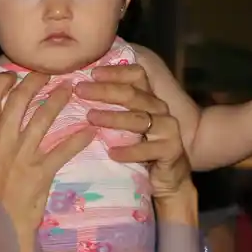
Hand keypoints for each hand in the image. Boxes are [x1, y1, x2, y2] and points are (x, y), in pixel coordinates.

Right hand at [0, 72, 92, 242]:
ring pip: (42, 118)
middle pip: (17, 100)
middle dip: (34, 81)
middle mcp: (0, 142)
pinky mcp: (40, 172)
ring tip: (69, 88)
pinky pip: (63, 150)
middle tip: (47, 74)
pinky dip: (78, 139)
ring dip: (57, 99)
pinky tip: (90, 131)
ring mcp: (21, 156)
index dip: (0, 82)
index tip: (12, 74)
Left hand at [79, 64, 193, 201]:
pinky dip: (129, 151)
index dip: (115, 72)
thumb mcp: (126, 127)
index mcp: (149, 99)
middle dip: (104, 90)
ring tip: (90, 117)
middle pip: (133, 94)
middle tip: (80, 90)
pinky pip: (148, 149)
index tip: (92, 73)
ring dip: (113, 117)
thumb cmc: (141, 150)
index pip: (136, 76)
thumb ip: (112, 109)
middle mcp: (160, 109)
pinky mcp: (171, 150)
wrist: (168, 179)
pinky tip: (112, 153)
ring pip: (139, 119)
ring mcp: (168, 129)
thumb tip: (81, 93)